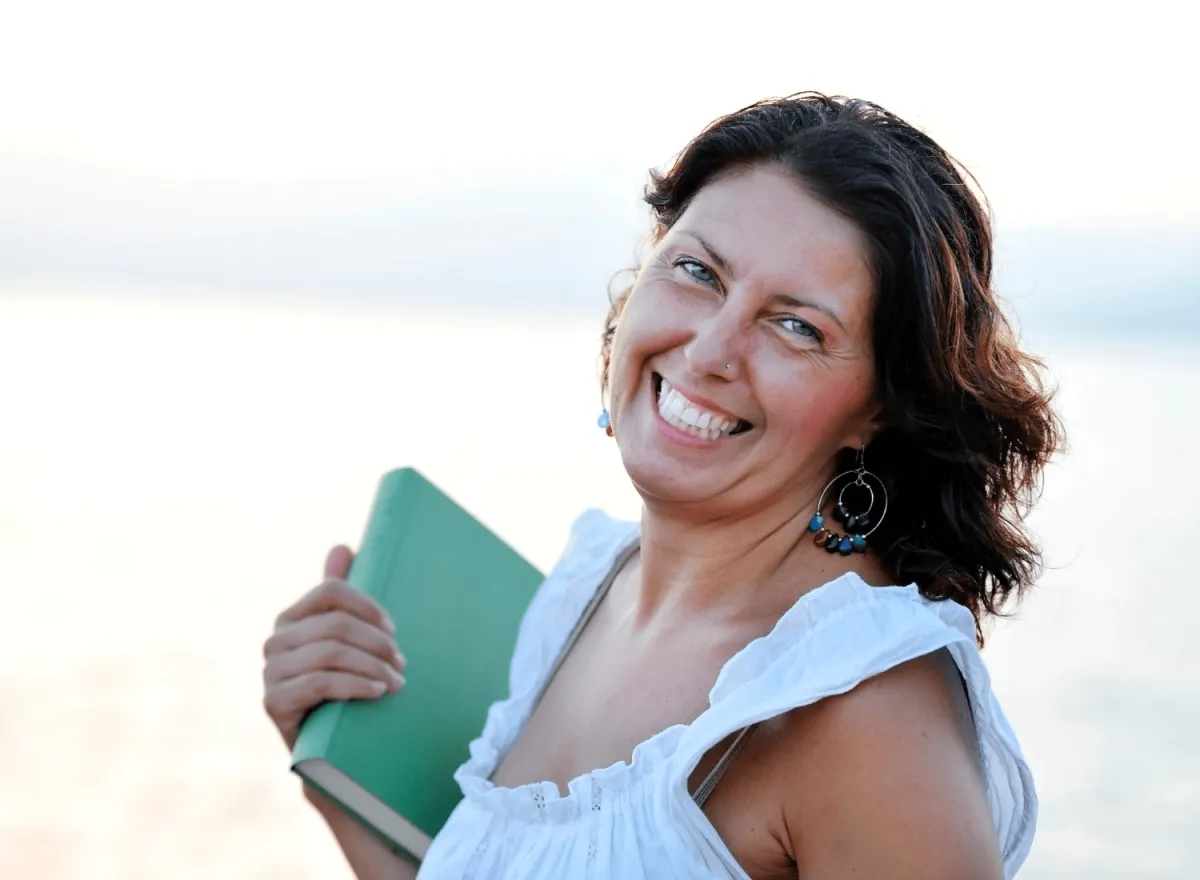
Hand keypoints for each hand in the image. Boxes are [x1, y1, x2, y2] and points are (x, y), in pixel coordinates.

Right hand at [262, 545, 406, 751]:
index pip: (331, 590)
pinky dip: (356, 685)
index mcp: (293, 617)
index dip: (367, 605)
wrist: (329, 750)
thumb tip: (341, 547)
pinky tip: (378, 693)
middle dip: (377, 643)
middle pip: (336, 624)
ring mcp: (270, 671)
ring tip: (397, 682)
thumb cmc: (345, 687)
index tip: (393, 628)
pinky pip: (319, 683)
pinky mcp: (273, 702)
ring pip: (331, 653)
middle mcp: (275, 640)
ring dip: (372, 667)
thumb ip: (343, 598)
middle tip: (402, 663)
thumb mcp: (349, 641)